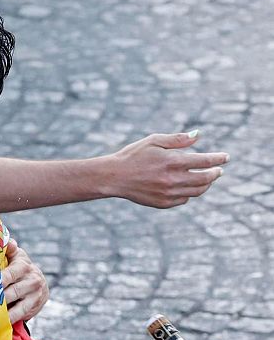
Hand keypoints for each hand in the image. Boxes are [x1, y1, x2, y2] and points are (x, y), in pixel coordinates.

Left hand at [2, 239, 48, 322]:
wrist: (40, 284)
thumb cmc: (19, 268)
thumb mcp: (16, 256)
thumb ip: (9, 249)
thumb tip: (7, 241)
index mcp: (23, 265)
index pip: (9, 274)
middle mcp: (31, 279)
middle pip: (12, 290)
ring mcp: (34, 294)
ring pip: (16, 303)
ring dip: (1, 309)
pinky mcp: (34, 306)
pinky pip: (20, 313)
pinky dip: (9, 317)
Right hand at [105, 131, 227, 207]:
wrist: (113, 176)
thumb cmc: (133, 155)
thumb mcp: (153, 141)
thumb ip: (177, 139)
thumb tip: (198, 135)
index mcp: (173, 161)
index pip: (205, 161)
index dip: (218, 159)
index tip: (226, 157)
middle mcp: (173, 179)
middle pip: (205, 179)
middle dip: (215, 173)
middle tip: (218, 170)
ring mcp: (168, 193)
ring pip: (197, 192)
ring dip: (206, 185)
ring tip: (207, 179)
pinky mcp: (162, 203)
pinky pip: (183, 200)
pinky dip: (189, 194)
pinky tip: (187, 188)